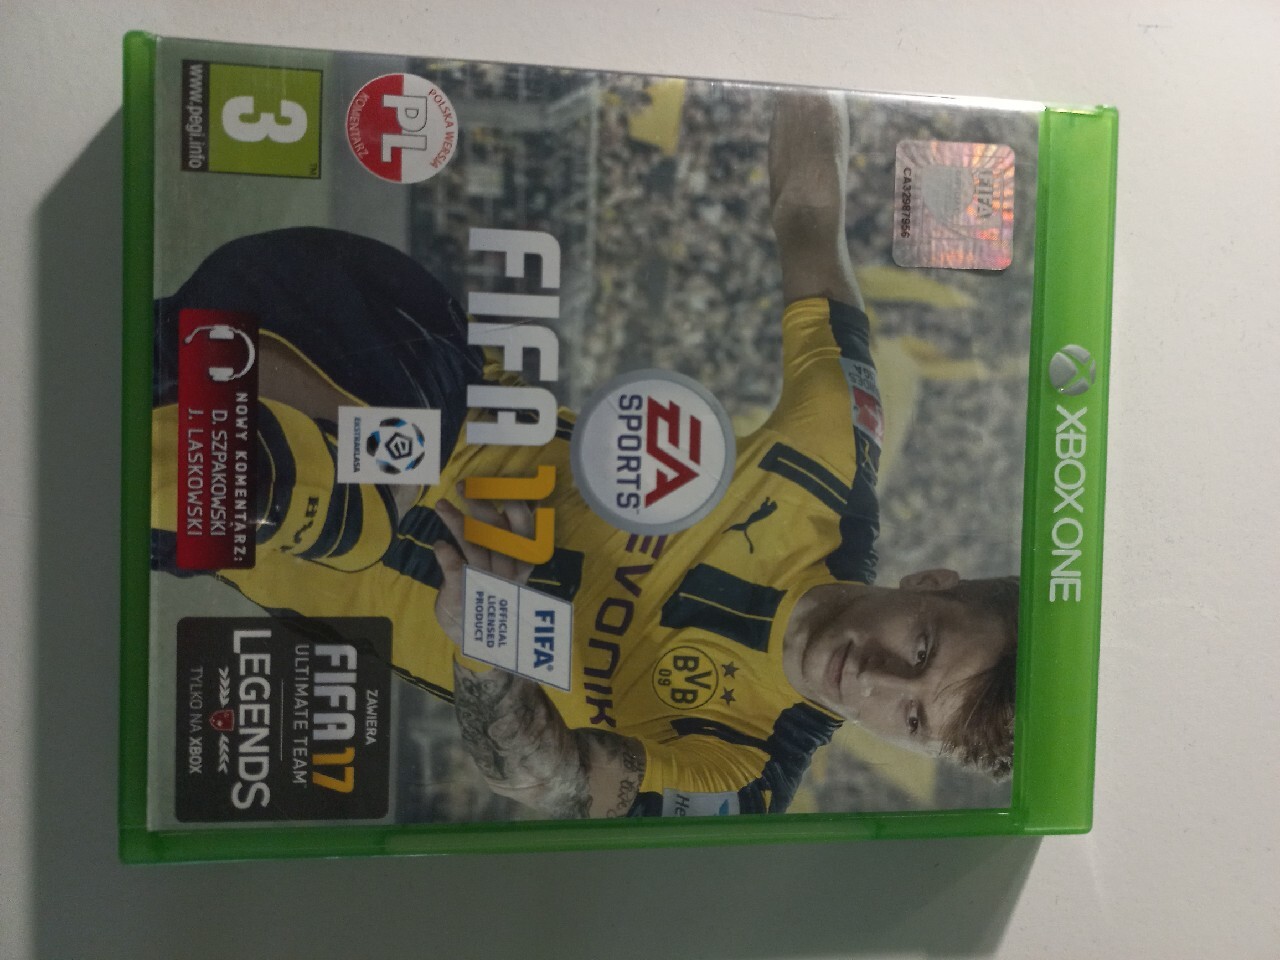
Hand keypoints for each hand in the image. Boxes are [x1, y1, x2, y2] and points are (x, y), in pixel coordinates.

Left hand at [432, 493, 536, 645]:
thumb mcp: (505, 566)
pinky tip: (439, 543)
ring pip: (475, 548)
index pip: (525, 531)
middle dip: (482, 508)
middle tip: (464, 487)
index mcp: (522, 563)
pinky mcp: (463, 595)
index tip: (499, 487)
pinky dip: (446, 555)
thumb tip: (514, 499)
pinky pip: (456, 570)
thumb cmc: (490, 593)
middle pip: (498, 535)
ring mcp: (485, 585)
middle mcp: (507, 573)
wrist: (476, 639)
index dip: (515, 508)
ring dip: (457, 523)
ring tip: (442, 505)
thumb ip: (507, 537)